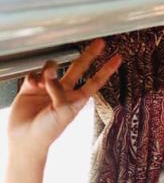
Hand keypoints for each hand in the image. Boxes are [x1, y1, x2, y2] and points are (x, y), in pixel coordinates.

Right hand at [7, 39, 120, 153]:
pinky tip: (33, 86)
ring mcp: (47, 88)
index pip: (95, 81)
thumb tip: (51, 75)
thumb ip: (59, 93)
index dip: (106, 69)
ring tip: (44, 82)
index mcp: (76, 99)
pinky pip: (34, 75)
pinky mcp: (31, 87)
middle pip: (78, 68)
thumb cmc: (48, 131)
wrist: (26, 139)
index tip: (118, 58)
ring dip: (49, 70)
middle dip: (89, 55)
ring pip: (52, 68)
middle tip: (101, 43)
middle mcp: (64, 91)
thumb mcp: (61, 113)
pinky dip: (34, 78)